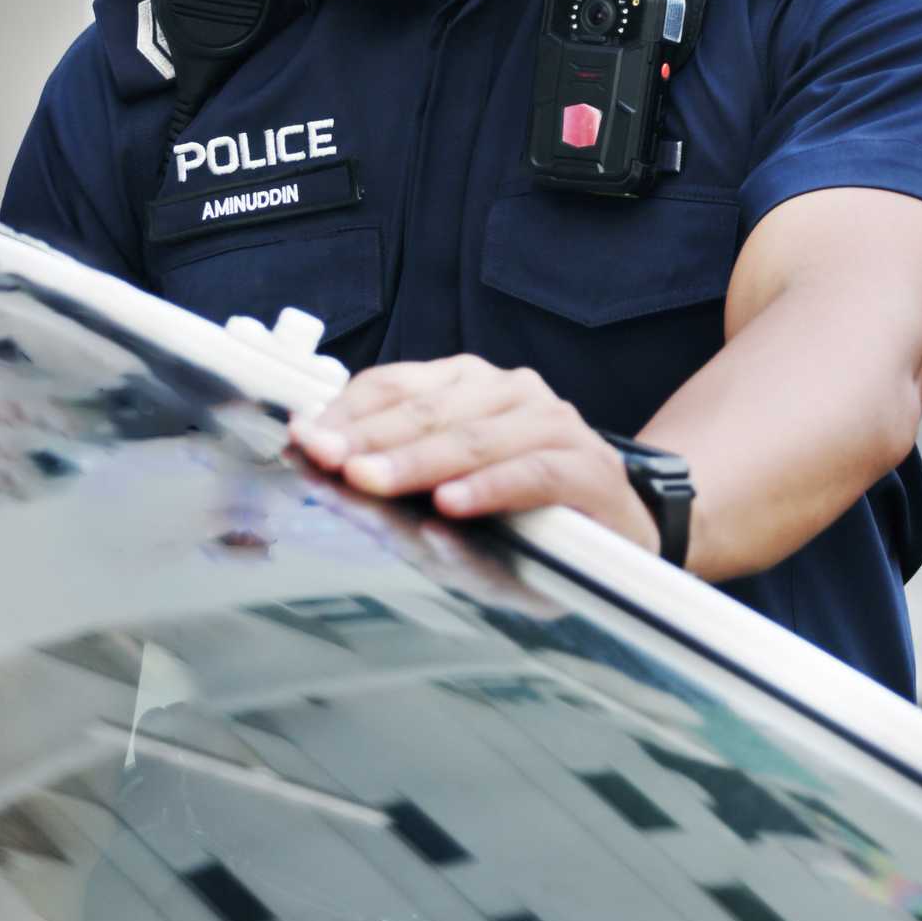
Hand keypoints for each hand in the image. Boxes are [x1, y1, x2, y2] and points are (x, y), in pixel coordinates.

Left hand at [288, 355, 659, 552]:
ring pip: (474, 435)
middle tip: (326, 461)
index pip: (394, 385)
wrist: (617, 535)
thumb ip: (392, 481)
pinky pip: (531, 472)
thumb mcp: (447, 495)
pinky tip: (452, 505)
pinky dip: (488, 488)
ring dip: (418, 462)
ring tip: (372, 483)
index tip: (304, 438)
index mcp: (468, 385)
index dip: (346, 411)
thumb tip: (323, 466)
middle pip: (427, 408)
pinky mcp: (587, 467)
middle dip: (369, 438)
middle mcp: (510, 390)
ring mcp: (552, 423)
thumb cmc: (520, 515)